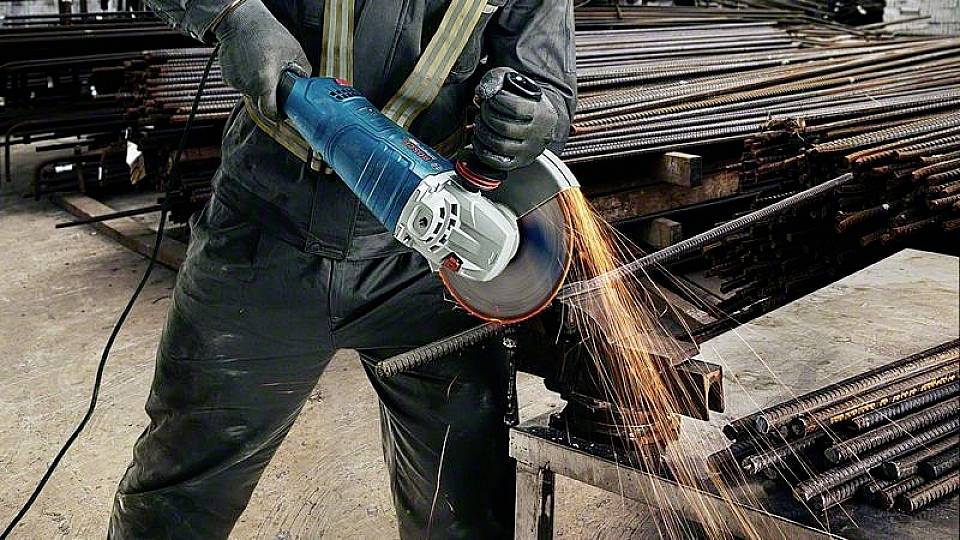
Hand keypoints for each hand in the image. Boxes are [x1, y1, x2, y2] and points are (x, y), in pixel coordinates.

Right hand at [214, 0, 311, 119]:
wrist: (241, 21)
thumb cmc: (269, 34)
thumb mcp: (295, 52)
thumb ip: (303, 74)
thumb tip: (305, 89)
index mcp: (265, 79)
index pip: (269, 112)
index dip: (277, 115)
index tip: (283, 114)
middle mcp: (248, 84)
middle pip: (261, 103)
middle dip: (270, 97)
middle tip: (277, 84)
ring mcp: (236, 82)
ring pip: (251, 94)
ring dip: (259, 87)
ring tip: (263, 67)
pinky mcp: (227, 78)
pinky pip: (242, 86)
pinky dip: (247, 80)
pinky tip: (251, 65)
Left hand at [472, 67, 558, 171]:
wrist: (539, 118)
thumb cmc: (524, 98)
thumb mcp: (514, 80)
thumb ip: (497, 78)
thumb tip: (483, 92)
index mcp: (541, 113)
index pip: (515, 108)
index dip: (497, 100)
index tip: (493, 97)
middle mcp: (538, 135)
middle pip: (504, 128)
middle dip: (487, 115)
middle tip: (484, 108)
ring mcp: (528, 151)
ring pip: (499, 146)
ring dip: (482, 132)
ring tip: (480, 121)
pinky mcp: (518, 162)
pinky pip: (497, 162)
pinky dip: (482, 150)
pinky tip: (479, 138)